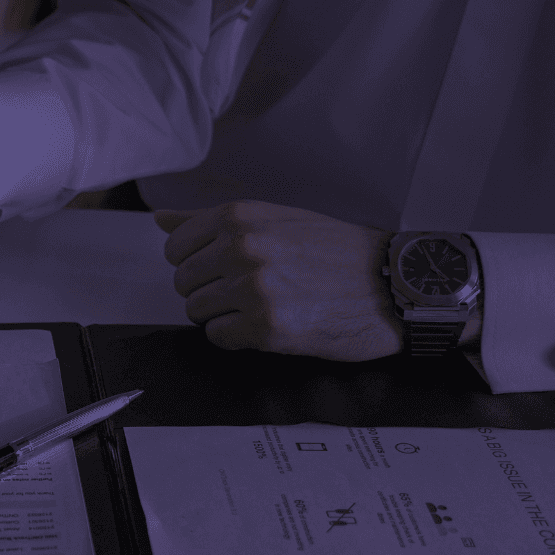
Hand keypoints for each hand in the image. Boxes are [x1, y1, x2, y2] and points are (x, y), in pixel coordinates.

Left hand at [157, 201, 399, 360]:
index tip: (221, 269)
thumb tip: (162, 220)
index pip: (175, 247)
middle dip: (209, 291)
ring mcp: (253, 289)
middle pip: (183, 282)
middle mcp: (242, 248)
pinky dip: (237, 337)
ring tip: (262, 307)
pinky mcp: (266, 327)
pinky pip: (218, 338)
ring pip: (196, 312)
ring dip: (223, 315)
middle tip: (248, 292)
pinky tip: (268, 326)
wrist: (392, 283)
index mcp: (241, 217)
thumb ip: (212, 221)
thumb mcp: (276, 219)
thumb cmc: (339, 252)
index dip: (196, 263)